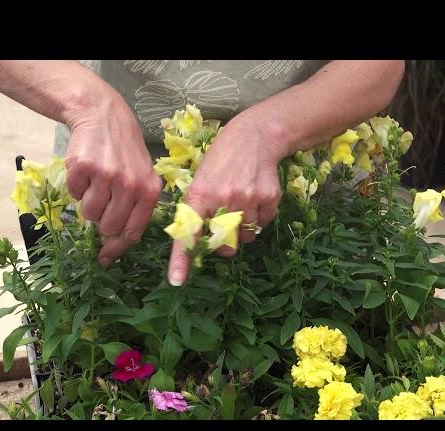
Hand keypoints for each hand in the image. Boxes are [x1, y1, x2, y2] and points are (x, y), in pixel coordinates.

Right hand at [65, 93, 161, 266]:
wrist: (103, 116)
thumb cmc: (125, 152)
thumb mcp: (142, 176)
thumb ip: (135, 208)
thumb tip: (116, 242)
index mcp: (149, 191)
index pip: (133, 232)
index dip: (116, 248)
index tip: (104, 258)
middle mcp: (130, 185)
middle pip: (108, 227)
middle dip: (101, 222)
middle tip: (102, 202)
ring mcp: (106, 176)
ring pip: (90, 213)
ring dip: (88, 203)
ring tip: (96, 182)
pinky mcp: (83, 168)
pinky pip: (74, 194)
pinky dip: (76, 187)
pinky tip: (87, 171)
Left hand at [167, 111, 287, 285]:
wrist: (255, 136)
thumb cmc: (221, 160)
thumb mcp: (201, 180)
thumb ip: (198, 211)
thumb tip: (201, 243)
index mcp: (199, 195)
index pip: (187, 233)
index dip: (181, 260)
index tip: (176, 282)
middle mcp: (222, 200)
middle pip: (223, 246)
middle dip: (223, 243)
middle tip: (225, 223)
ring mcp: (247, 200)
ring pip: (246, 237)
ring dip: (243, 228)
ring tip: (241, 201)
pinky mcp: (269, 198)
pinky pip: (263, 224)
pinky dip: (260, 217)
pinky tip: (255, 195)